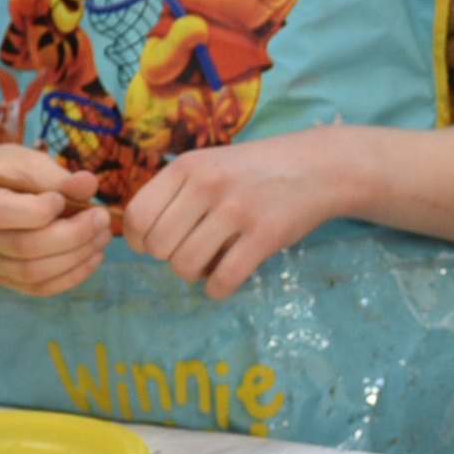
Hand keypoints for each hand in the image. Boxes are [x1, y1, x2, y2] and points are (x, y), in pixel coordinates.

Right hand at [0, 144, 111, 296]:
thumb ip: (59, 177)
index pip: (0, 213)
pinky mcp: (3, 278)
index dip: (39, 210)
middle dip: (73, 235)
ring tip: (102, 235)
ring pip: (33, 272)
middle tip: (103, 218)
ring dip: (77, 257)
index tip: (63, 198)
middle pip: (23, 247)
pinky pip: (38, 287)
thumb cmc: (13, 173)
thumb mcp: (33, 163)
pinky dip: (71, 275)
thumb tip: (89, 185)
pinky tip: (93, 255)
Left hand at [122, 127, 340, 298]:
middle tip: (193, 249)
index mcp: (187, 166)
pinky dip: (218, 288)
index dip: (139, 240)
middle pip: (158, 246)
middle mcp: (208, 184)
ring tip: (213, 260)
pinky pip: (223, 279)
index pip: (136, 216)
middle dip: (170, 257)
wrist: (317, 166)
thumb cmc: (255, 171)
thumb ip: (174, 192)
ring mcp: (238, 209)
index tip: (156, 243)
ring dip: (195, 273)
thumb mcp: (209, 165)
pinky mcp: (266, 234)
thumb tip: (137, 236)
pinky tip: (226, 277)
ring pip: (185, 266)